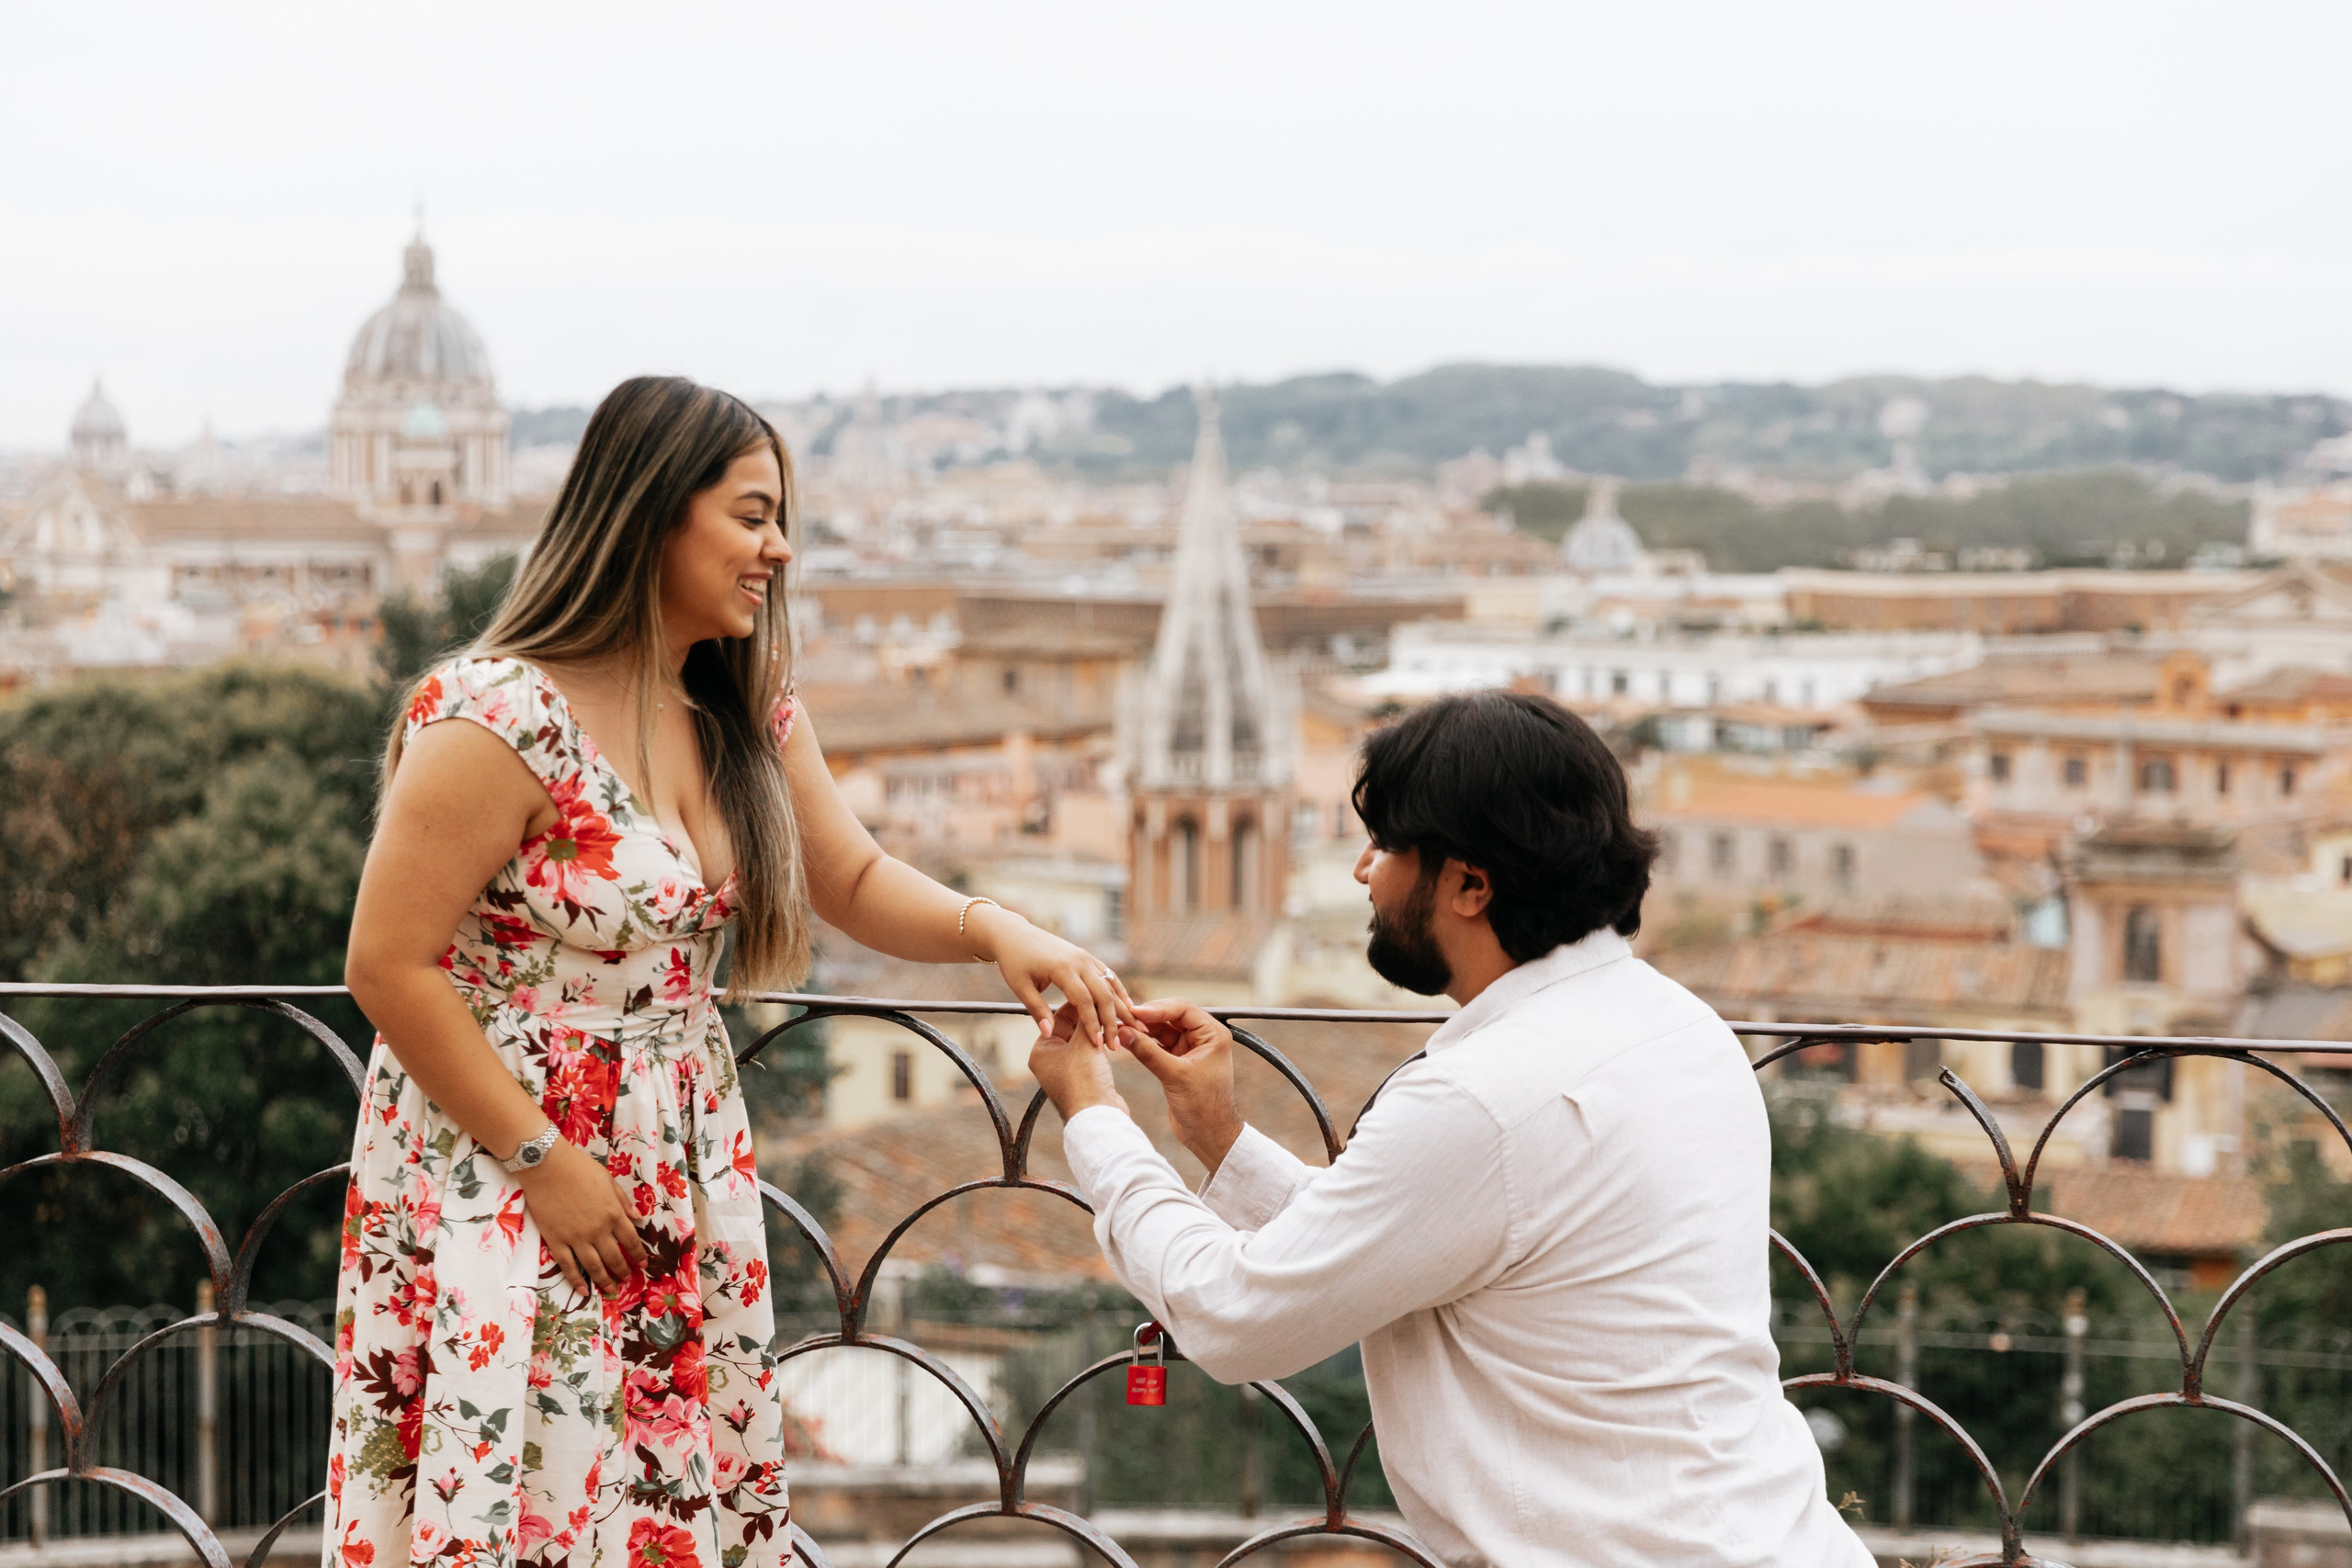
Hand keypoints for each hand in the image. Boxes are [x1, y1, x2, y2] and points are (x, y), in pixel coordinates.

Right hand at [513, 1138, 648, 1300]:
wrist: (546, 1167)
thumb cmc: (579, 1168)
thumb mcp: (608, 1180)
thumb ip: (623, 1201)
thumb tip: (639, 1217)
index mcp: (613, 1214)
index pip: (631, 1241)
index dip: (638, 1255)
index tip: (643, 1264)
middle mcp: (598, 1230)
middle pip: (614, 1257)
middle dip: (623, 1270)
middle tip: (628, 1278)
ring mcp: (576, 1238)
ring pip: (594, 1266)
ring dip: (604, 1279)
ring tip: (611, 1288)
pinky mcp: (556, 1241)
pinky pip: (568, 1266)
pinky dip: (577, 1281)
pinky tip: (584, 1290)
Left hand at [971, 904, 1134, 1048]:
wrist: (1015, 934)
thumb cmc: (1015, 961)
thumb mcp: (1020, 987)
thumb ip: (1037, 1010)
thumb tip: (1048, 1034)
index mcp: (1062, 967)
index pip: (1084, 1000)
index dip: (1093, 1024)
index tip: (1099, 1045)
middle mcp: (1079, 960)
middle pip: (1104, 994)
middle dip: (1113, 1021)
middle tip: (1118, 1045)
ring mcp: (1086, 957)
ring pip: (1111, 984)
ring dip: (1123, 1007)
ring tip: (1135, 1028)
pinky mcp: (1087, 957)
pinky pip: (1108, 975)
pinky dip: (1119, 992)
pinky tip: (1127, 1007)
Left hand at [1029, 1003, 1129, 1122]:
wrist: (1098, 1117)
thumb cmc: (1084, 1080)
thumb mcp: (1084, 1042)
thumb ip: (1088, 1018)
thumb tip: (1093, 999)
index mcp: (1041, 1050)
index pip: (1060, 1016)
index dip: (1079, 1002)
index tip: (1094, 991)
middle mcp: (1050, 1060)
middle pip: (1072, 1028)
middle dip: (1090, 1017)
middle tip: (1107, 1002)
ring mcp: (1067, 1071)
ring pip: (1084, 1040)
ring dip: (1098, 1030)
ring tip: (1114, 1017)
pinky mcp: (1083, 1078)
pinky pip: (1092, 1054)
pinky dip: (1102, 1044)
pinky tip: (1115, 1036)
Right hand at [1121, 999, 1245, 1173]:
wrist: (1209, 1135)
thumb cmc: (1203, 1106)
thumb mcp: (1174, 1075)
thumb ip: (1148, 1052)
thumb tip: (1124, 1032)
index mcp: (1213, 1034)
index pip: (1182, 1009)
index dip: (1156, 1008)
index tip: (1133, 1012)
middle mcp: (1203, 1037)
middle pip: (1170, 1016)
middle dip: (1147, 1018)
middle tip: (1123, 1018)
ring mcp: (1190, 1049)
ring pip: (1162, 1030)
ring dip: (1143, 1030)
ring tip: (1121, 1029)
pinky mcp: (1178, 1062)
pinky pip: (1158, 1045)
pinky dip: (1143, 1043)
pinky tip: (1127, 1041)